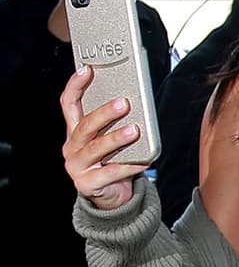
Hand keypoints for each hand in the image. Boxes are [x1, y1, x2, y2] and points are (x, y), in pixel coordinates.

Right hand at [60, 66, 145, 208]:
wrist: (110, 196)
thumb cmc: (111, 161)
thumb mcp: (109, 139)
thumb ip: (114, 124)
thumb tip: (134, 101)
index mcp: (75, 131)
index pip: (68, 103)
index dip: (75, 85)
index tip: (88, 70)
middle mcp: (72, 147)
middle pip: (84, 126)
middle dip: (104, 113)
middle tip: (124, 104)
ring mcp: (76, 166)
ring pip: (95, 148)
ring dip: (116, 138)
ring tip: (134, 131)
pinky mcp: (87, 184)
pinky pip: (109, 173)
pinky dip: (128, 166)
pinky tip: (142, 161)